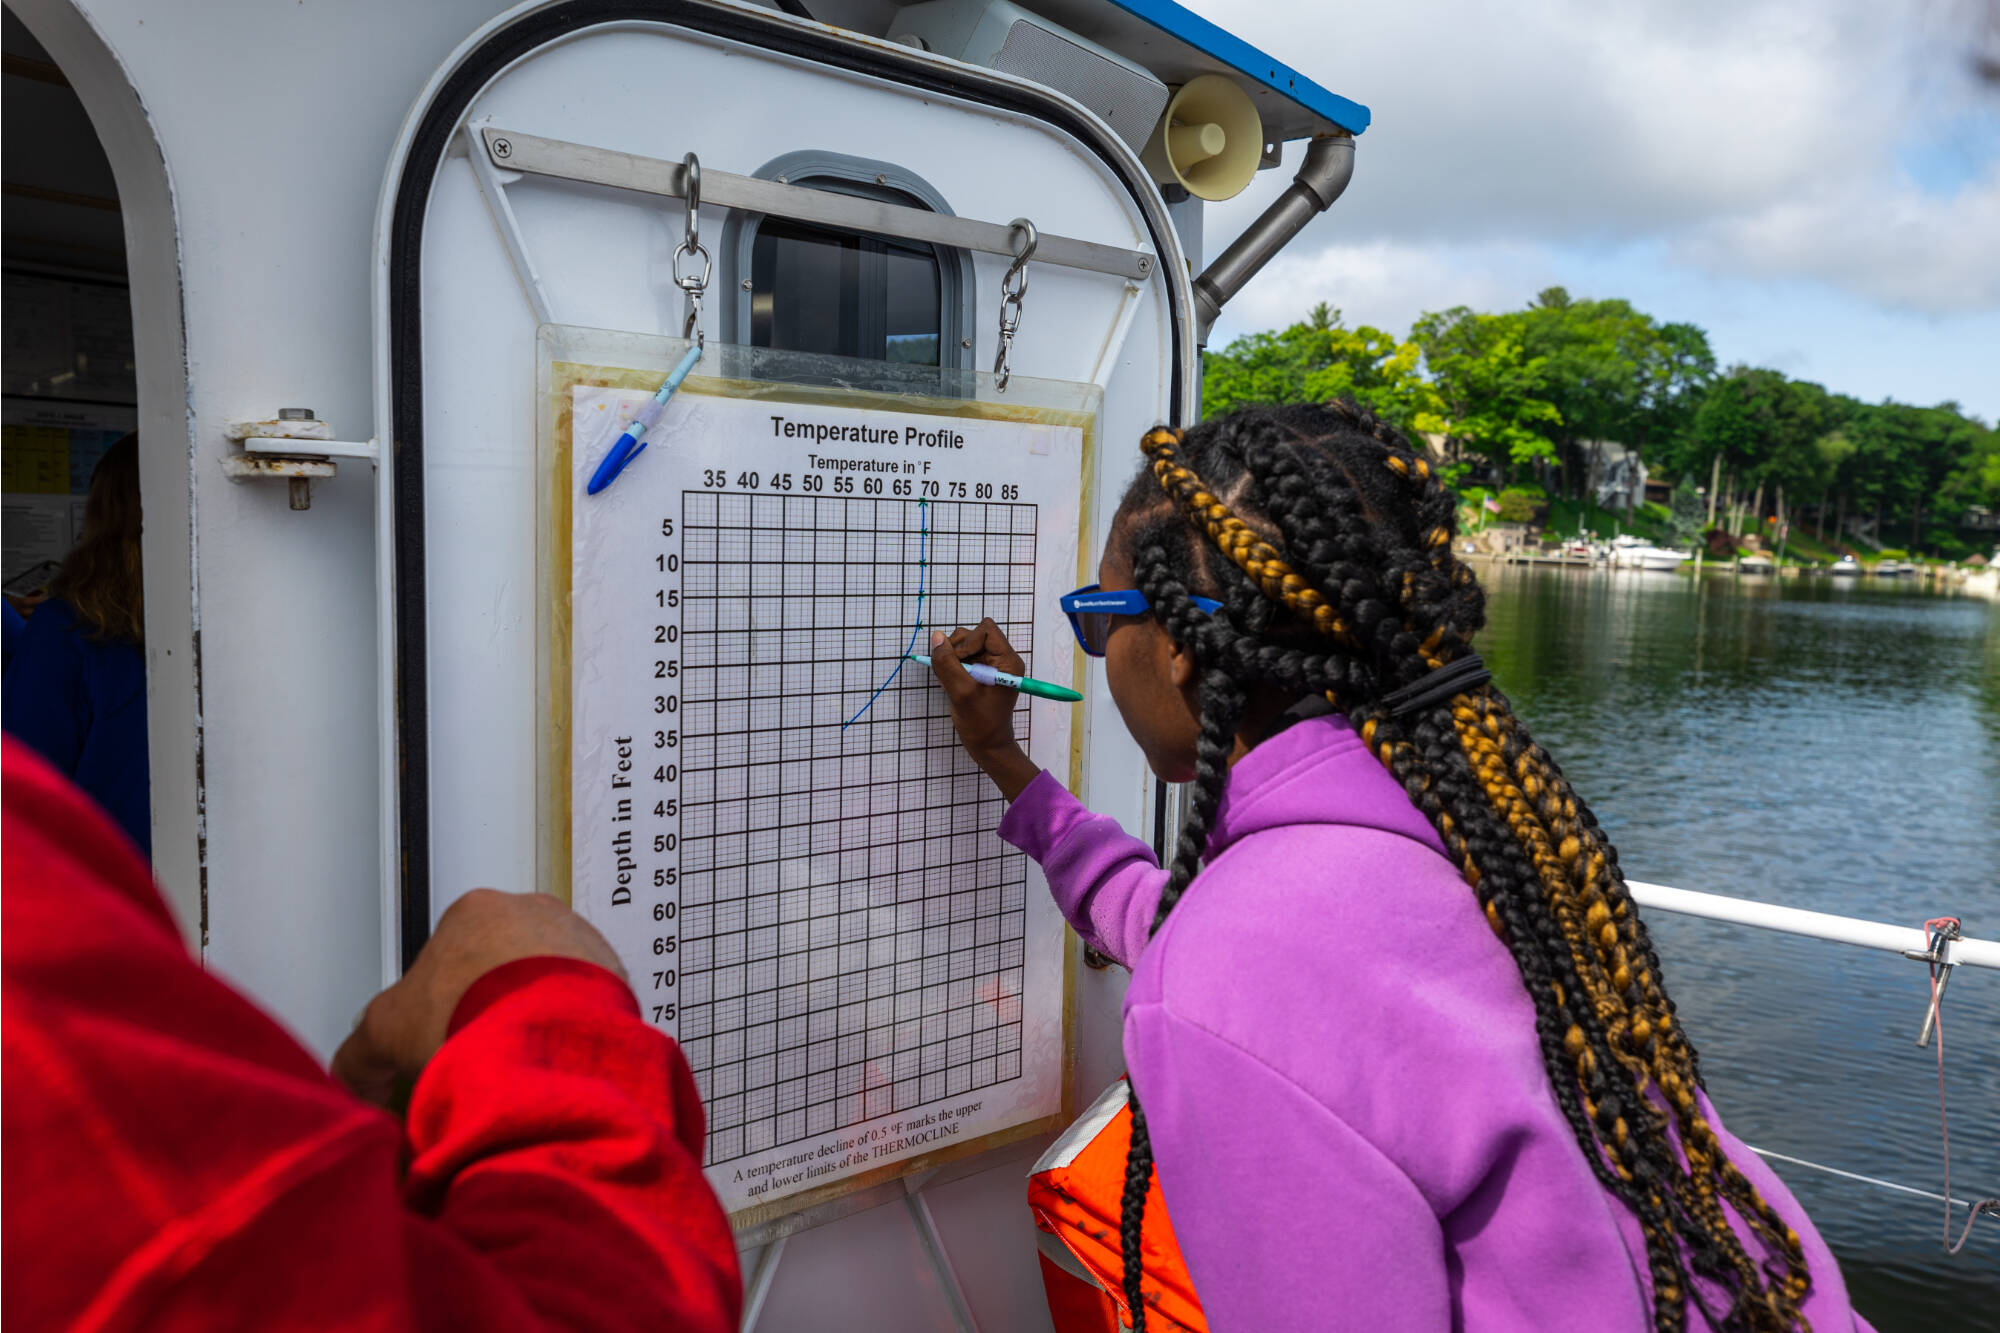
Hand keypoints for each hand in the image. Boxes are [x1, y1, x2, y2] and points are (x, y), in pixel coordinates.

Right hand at [331, 888, 626, 1105]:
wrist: (544, 1038)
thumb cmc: (469, 1017)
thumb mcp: (382, 1033)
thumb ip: (360, 1053)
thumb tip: (355, 1076)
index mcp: (474, 912)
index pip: (449, 956)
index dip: (438, 1005)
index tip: (439, 1037)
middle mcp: (534, 914)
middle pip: (503, 965)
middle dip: (488, 1008)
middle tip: (476, 1054)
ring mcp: (580, 940)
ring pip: (548, 982)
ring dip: (532, 1019)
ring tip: (516, 1065)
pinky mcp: (616, 975)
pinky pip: (586, 1004)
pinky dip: (569, 1031)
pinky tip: (551, 1063)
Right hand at [927, 620, 1039, 799]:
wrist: (988, 746)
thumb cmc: (981, 723)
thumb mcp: (961, 693)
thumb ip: (948, 664)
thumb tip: (936, 638)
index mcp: (1008, 660)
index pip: (986, 630)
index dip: (968, 641)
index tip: (960, 663)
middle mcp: (1001, 659)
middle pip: (973, 635)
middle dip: (956, 651)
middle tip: (950, 674)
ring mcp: (991, 665)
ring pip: (965, 645)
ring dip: (952, 660)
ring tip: (949, 682)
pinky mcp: (981, 672)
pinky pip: (962, 658)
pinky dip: (952, 667)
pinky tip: (950, 684)